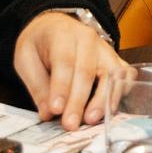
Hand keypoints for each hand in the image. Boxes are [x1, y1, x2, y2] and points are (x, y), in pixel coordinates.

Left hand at [13, 13, 125, 129]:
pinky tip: (109, 110)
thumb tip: (48, 112)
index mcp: (63, 34)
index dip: (61, 87)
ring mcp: (106, 49)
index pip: (64, 61)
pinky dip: (120, 93)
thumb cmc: (40, 45)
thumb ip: (36, 85)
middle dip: (79, 101)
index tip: (55, 110)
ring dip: (103, 100)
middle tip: (70, 124)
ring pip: (111, 74)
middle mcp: (89, 39)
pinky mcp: (116, 60)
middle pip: (87, 71)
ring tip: (90, 120)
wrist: (55, 28)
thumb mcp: (26, 59)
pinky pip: (125, 76)